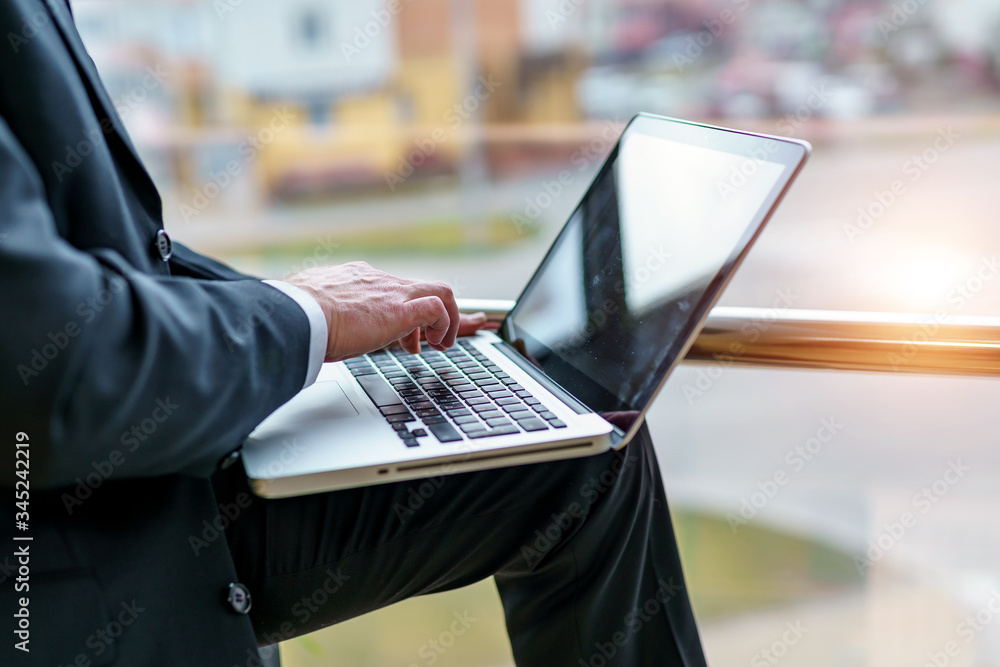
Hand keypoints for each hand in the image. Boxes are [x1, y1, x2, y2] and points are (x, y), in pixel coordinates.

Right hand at [284, 262, 473, 360]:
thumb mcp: (314, 310)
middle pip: (422, 286)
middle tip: (431, 340)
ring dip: (447, 320)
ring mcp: (392, 292)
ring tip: (440, 344)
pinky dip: (445, 325)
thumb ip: (321, 312)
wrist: (296, 316)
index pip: (392, 288)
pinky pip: (437, 308)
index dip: (403, 310)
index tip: (403, 333)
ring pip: (439, 291)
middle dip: (434, 314)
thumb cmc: (297, 318)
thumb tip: (312, 329)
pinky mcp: (401, 310)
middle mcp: (378, 280)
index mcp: (356, 278)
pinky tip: (436, 343)